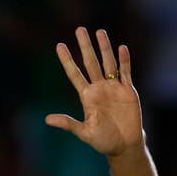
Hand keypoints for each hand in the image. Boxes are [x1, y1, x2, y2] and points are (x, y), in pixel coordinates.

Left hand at [50, 27, 143, 157]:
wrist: (125, 146)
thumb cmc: (104, 141)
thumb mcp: (85, 133)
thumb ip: (69, 124)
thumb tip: (48, 119)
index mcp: (87, 97)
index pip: (74, 74)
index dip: (67, 60)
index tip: (59, 45)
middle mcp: (99, 88)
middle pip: (91, 63)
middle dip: (85, 46)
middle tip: (79, 29)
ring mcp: (114, 88)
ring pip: (108, 63)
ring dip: (104, 48)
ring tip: (100, 32)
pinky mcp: (128, 91)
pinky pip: (126, 73)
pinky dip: (124, 61)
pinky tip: (122, 48)